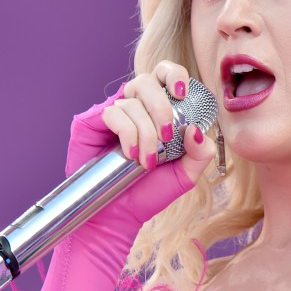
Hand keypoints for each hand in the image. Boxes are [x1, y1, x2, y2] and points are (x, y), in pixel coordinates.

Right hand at [64, 63, 215, 266]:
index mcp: (157, 110)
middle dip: (161, 105)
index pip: (164, 75)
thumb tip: (196, 129)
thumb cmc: (149, 192)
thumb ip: (200, 153)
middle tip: (167, 136)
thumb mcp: (185, 174)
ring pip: (131, 100)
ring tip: (147, 161)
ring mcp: (110, 113)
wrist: (119, 215)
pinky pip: (112, 113)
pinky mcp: (90, 122)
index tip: (182, 94)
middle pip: (146, 80)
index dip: (174, 75)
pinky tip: (130, 154)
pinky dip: (127, 133)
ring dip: (145, 131)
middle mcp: (133, 106)